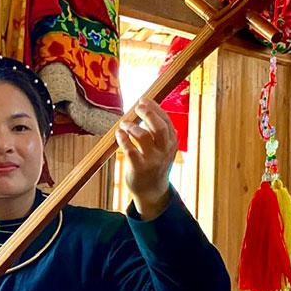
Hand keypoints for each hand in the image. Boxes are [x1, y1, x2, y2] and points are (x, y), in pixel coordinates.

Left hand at [118, 99, 176, 218]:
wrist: (152, 191)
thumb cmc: (155, 164)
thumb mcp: (163, 148)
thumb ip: (159, 132)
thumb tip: (149, 109)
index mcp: (171, 143)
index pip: (166, 121)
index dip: (155, 108)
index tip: (143, 100)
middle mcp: (164, 151)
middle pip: (158, 127)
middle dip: (147, 113)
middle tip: (137, 106)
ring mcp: (152, 160)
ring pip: (144, 137)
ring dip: (132, 126)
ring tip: (124, 123)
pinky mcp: (139, 168)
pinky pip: (130, 150)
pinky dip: (123, 139)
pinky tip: (118, 133)